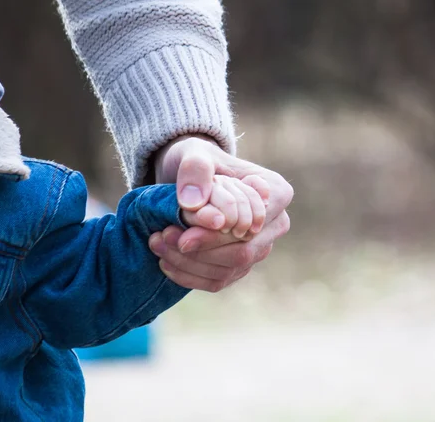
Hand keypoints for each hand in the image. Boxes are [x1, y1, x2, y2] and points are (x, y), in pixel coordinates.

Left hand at [149, 135, 292, 291]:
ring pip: (227, 270)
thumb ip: (195, 170)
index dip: (216, 235)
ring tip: (158, 245)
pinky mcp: (241, 265)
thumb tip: (195, 202)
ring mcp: (260, 248)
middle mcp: (275, 224)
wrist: (188, 177)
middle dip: (199, 252)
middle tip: (162, 238)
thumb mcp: (193, 153)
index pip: (250, 226)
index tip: (181, 234)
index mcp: (276, 193)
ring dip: (188, 264)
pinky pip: (217, 281)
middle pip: (241, 253)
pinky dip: (188, 275)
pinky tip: (164, 262)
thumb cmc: (197, 160)